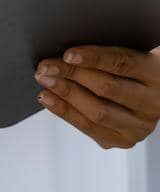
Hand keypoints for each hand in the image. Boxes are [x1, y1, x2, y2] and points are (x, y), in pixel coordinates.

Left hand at [35, 45, 159, 149]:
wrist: (148, 96)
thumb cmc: (129, 68)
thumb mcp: (127, 55)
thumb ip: (105, 54)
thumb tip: (65, 52)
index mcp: (156, 74)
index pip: (123, 63)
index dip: (94, 58)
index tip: (67, 54)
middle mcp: (153, 102)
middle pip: (108, 88)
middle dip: (71, 75)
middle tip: (45, 67)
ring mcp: (140, 126)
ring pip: (98, 112)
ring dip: (65, 94)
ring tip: (44, 80)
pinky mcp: (124, 140)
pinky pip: (89, 128)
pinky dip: (64, 111)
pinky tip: (48, 98)